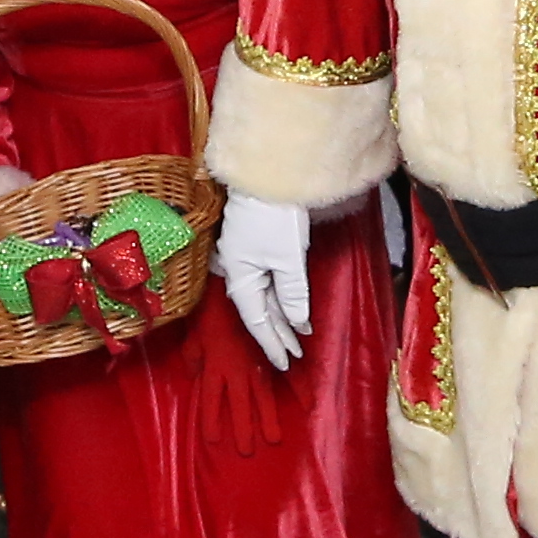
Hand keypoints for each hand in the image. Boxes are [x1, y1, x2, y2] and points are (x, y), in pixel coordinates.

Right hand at [218, 191, 312, 369]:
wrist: (268, 173)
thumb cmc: (275, 217)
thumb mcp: (288, 259)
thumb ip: (293, 294)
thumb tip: (298, 323)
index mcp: (240, 276)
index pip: (256, 320)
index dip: (271, 343)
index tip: (284, 363)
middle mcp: (238, 271)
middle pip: (259, 311)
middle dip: (277, 335)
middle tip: (294, 357)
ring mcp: (246, 258)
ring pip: (264, 297)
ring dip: (281, 318)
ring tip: (296, 340)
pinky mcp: (255, 247)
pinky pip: (267, 281)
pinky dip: (281, 298)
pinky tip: (292, 310)